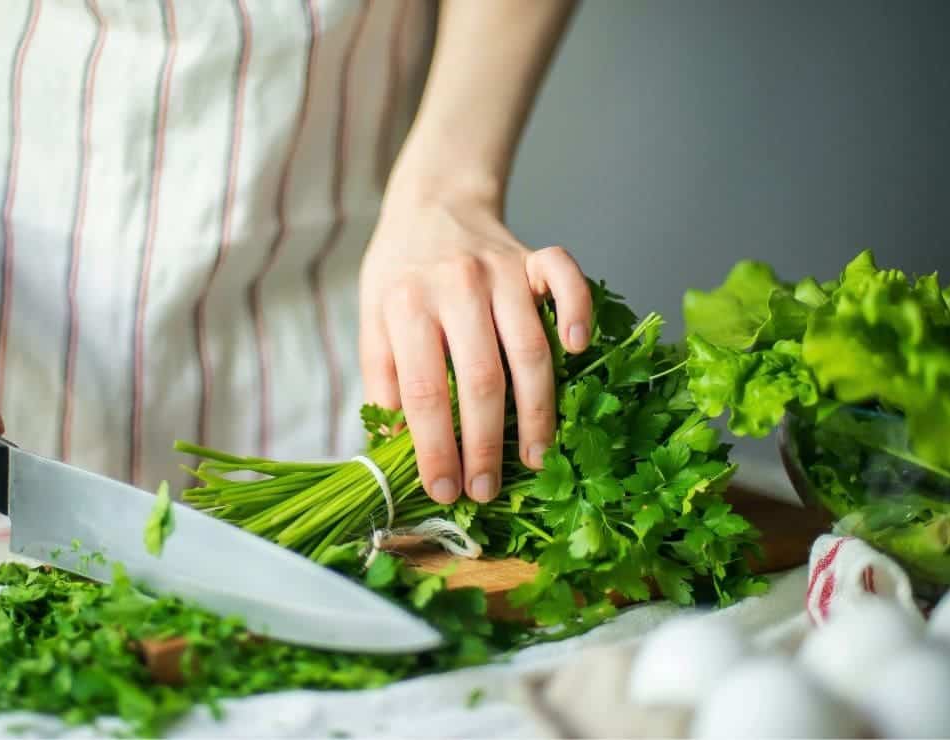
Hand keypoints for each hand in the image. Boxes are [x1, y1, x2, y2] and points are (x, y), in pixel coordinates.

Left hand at [359, 189, 591, 504]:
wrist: (433, 203)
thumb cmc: (401, 273)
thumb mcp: (372, 319)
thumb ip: (383, 379)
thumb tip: (393, 449)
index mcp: (406, 306)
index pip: (422, 392)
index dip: (435, 448)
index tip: (444, 490)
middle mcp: (456, 286)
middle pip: (480, 379)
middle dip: (485, 445)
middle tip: (487, 489)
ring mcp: (501, 270)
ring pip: (529, 349)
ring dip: (536, 411)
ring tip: (534, 457)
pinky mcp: (535, 258)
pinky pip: (567, 280)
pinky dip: (576, 314)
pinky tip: (577, 353)